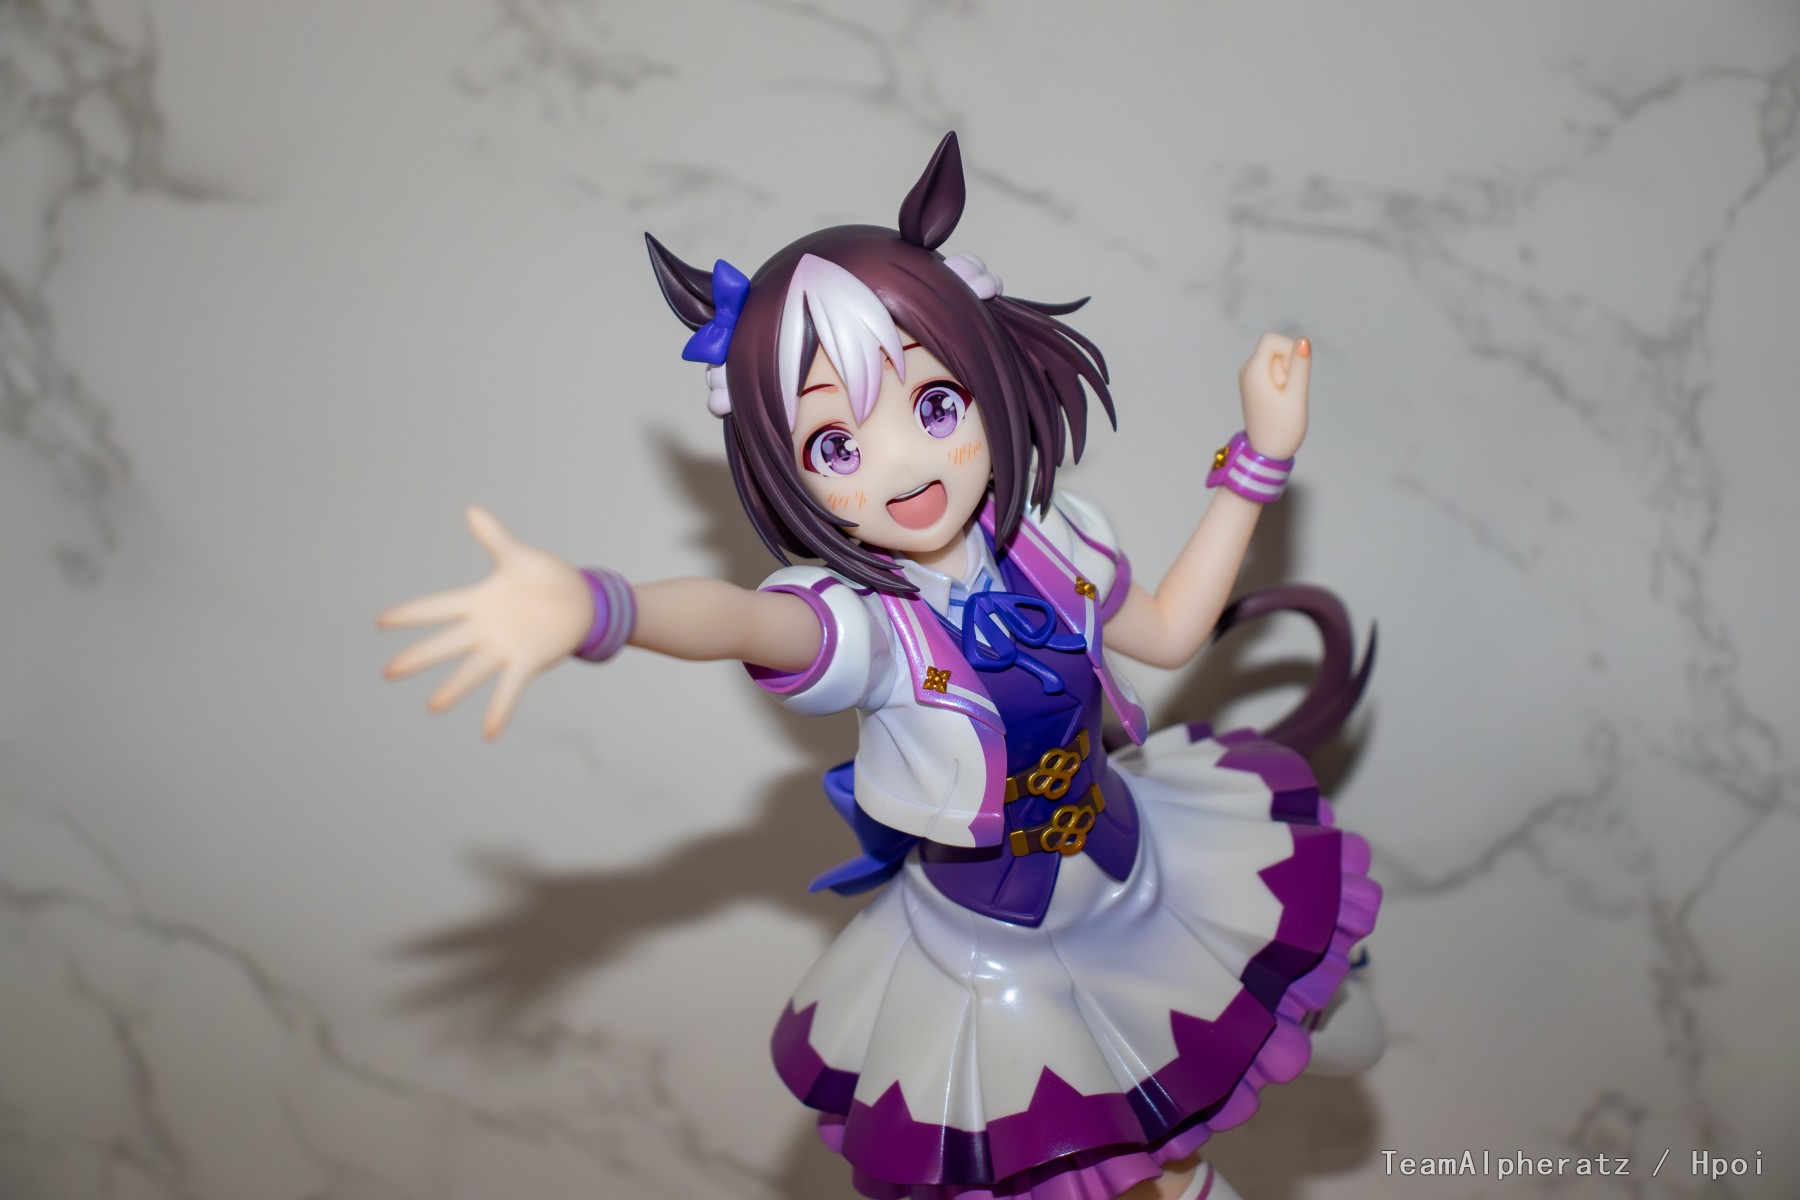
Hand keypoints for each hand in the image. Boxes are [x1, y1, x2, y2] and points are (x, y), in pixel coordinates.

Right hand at [379, 506, 592, 739]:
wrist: (581, 601)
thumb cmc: (546, 577)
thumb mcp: (519, 556)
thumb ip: (494, 538)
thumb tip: (471, 510)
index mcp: (480, 600)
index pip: (438, 607)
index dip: (411, 614)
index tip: (381, 621)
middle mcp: (486, 628)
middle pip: (446, 643)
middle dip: (419, 657)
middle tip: (388, 671)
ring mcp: (504, 647)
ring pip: (472, 670)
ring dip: (454, 688)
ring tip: (432, 707)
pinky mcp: (527, 662)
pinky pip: (509, 690)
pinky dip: (499, 710)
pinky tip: (487, 734)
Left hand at [1237, 332, 1311, 459]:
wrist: (1266, 453)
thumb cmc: (1282, 428)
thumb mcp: (1296, 396)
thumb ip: (1301, 366)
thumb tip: (1303, 340)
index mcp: (1253, 371)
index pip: (1272, 339)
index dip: (1289, 350)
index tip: (1291, 376)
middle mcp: (1247, 370)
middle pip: (1275, 349)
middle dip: (1288, 366)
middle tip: (1286, 394)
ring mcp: (1250, 378)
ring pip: (1276, 360)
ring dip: (1286, 376)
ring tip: (1282, 400)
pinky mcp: (1255, 384)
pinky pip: (1274, 372)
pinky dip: (1282, 383)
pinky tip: (1279, 401)